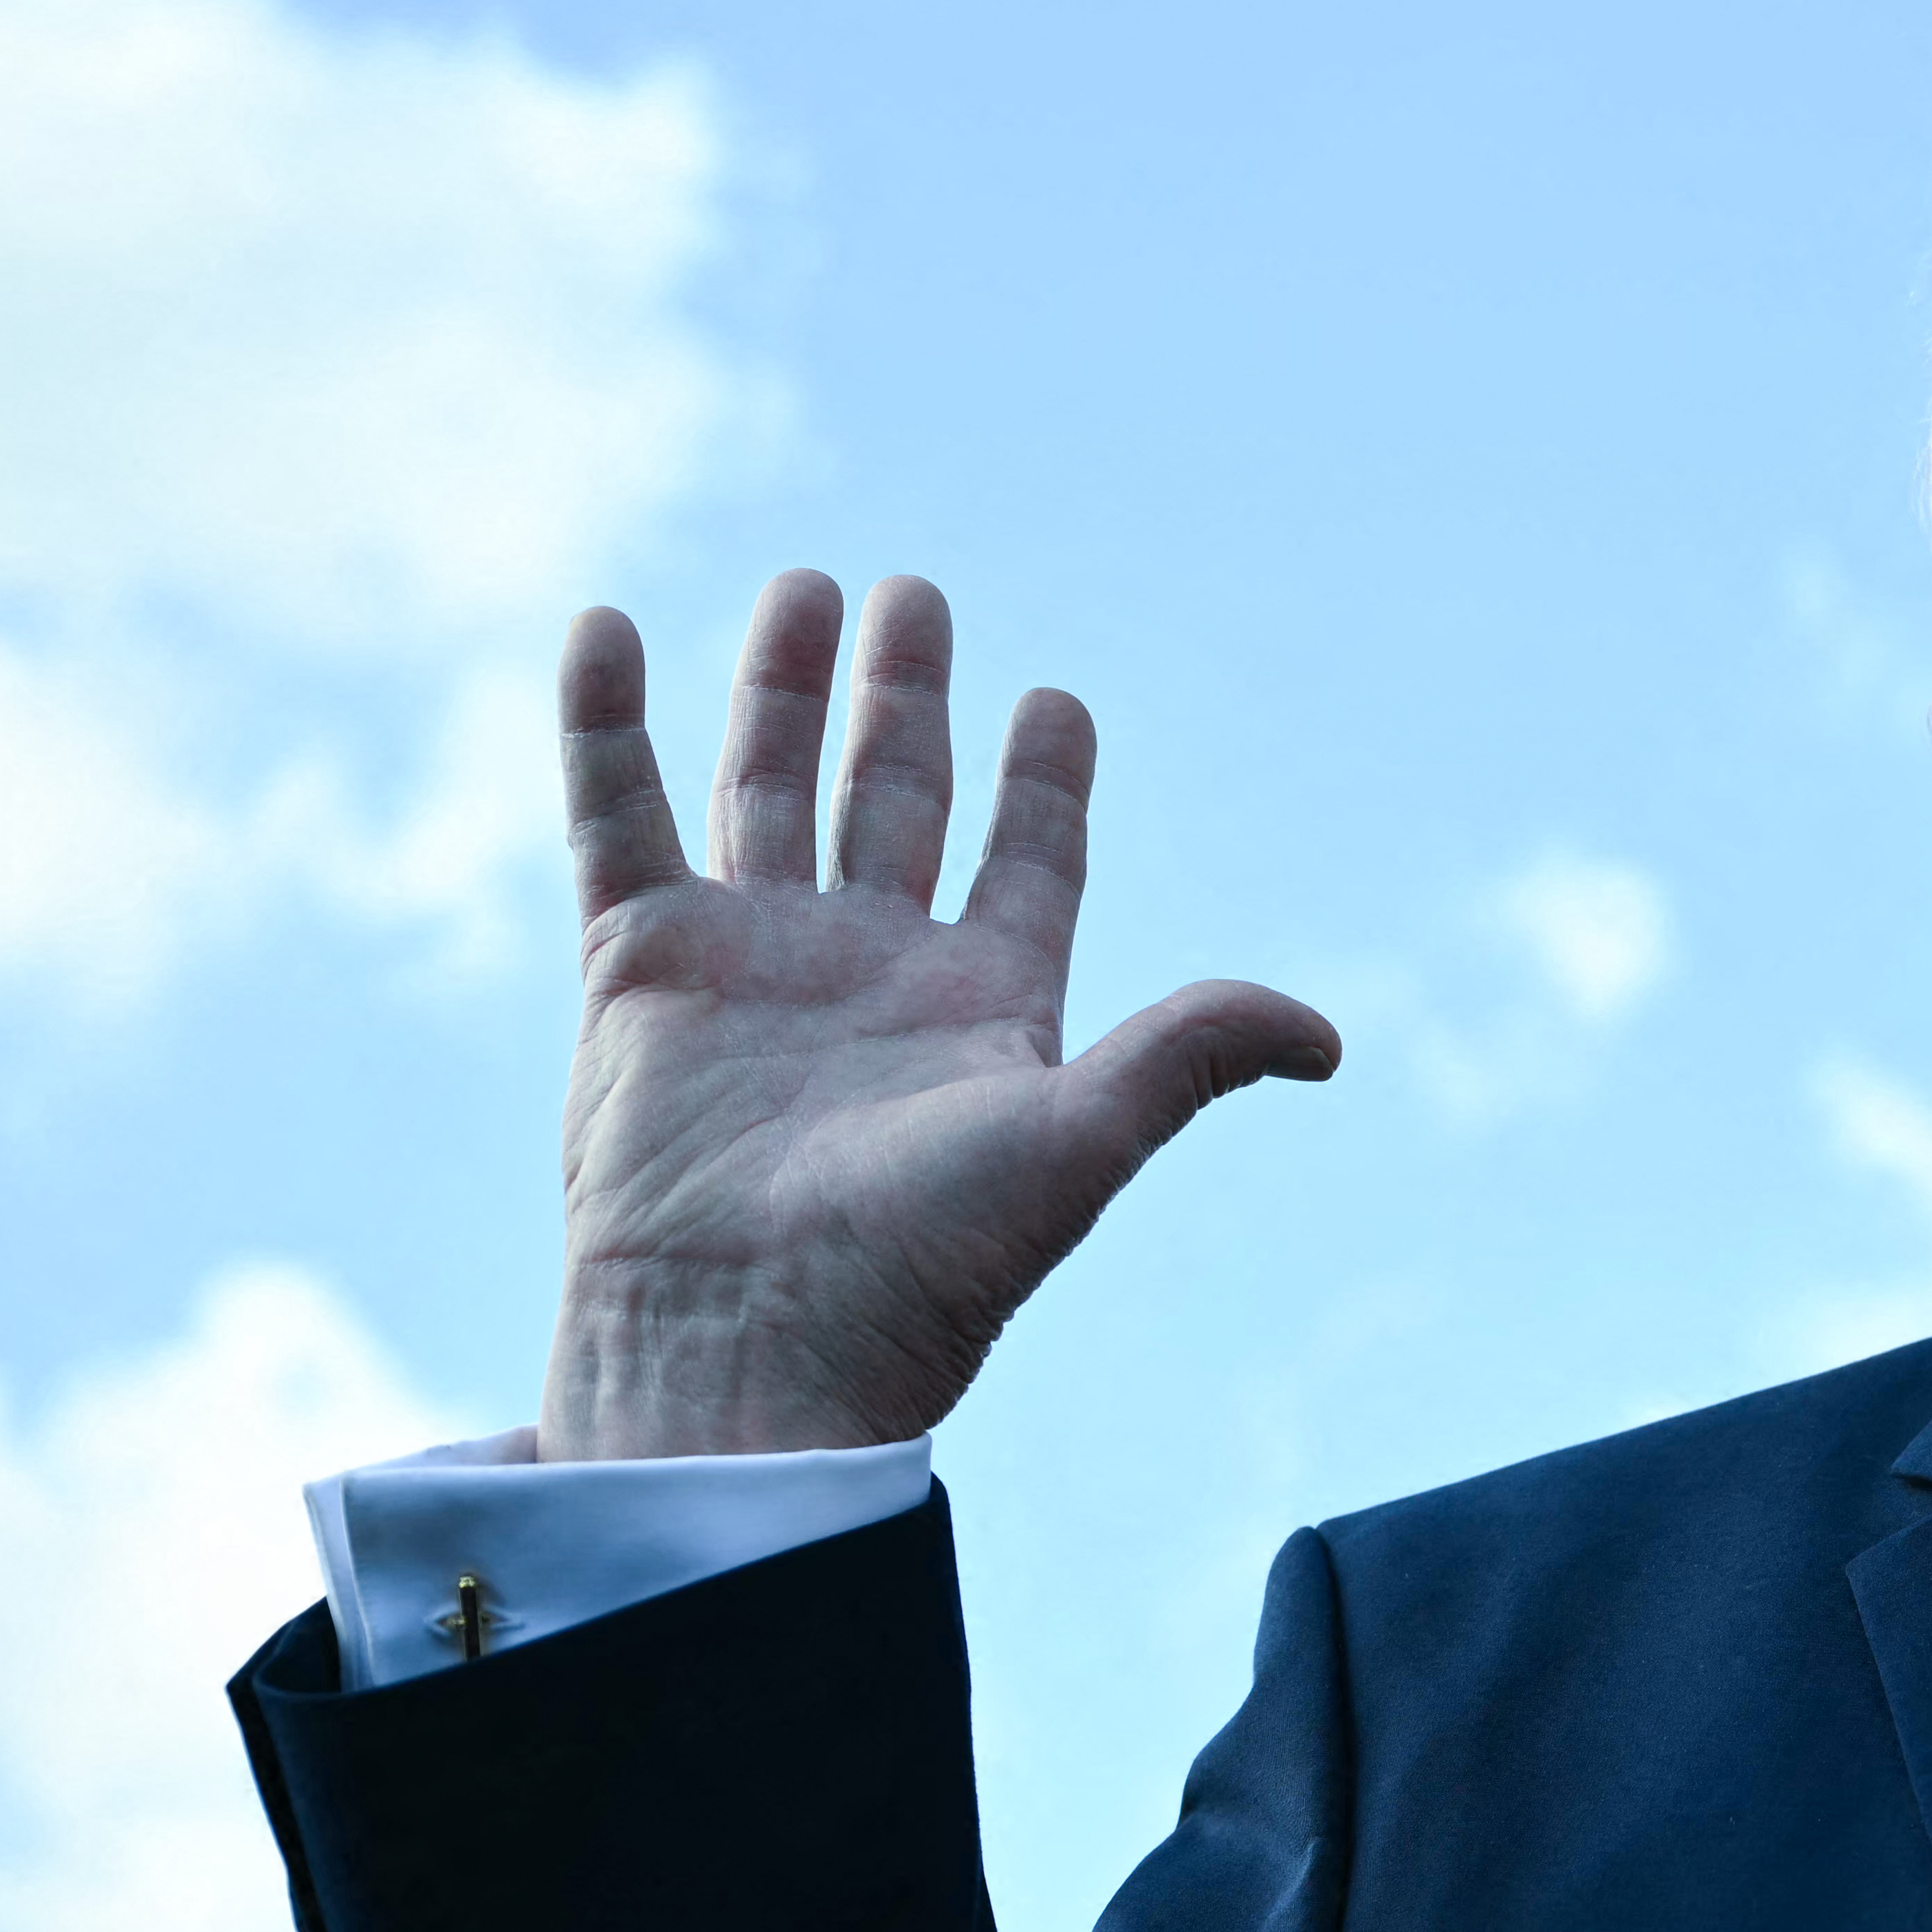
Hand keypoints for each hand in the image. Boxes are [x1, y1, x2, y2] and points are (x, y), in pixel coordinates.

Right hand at [536, 571, 1337, 1459]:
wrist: (749, 1346)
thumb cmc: (922, 1266)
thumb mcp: (1080, 1142)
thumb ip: (1189, 1055)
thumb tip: (1326, 1036)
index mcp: (985, 1005)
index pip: (1028, 861)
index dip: (1045, 782)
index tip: (1057, 700)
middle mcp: (871, 972)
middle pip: (899, 799)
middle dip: (908, 698)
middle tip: (918, 595)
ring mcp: (752, 962)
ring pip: (771, 789)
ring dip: (784, 689)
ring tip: (810, 586)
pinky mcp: (640, 967)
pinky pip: (615, 815)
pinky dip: (605, 724)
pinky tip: (607, 624)